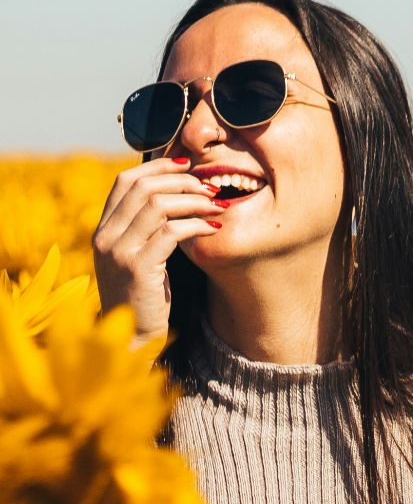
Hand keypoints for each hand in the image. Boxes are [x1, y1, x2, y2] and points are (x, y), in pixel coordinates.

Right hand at [92, 156, 223, 349]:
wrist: (131, 337)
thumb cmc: (144, 295)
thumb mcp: (140, 255)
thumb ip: (148, 227)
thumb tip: (177, 194)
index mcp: (103, 229)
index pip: (125, 180)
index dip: (158, 166)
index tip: (189, 165)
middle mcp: (105, 236)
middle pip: (144, 187)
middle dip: (183, 181)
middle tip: (211, 187)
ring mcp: (118, 251)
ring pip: (158, 205)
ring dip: (194, 201)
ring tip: (218, 205)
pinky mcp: (138, 268)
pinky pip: (171, 232)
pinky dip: (196, 225)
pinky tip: (214, 228)